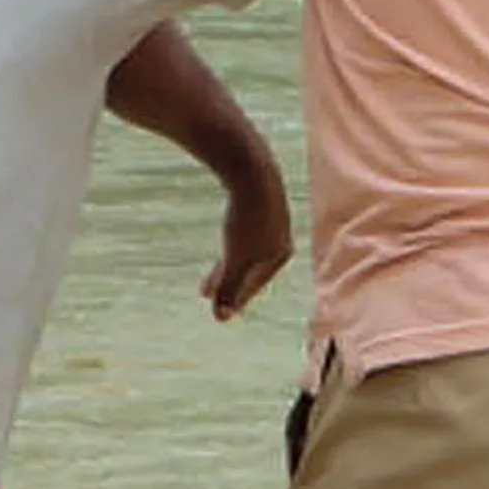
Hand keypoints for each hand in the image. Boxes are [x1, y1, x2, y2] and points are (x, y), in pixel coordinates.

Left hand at [203, 152, 294, 320]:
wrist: (251, 171)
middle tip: (207, 295)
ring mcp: (274, 220)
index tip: (218, 314)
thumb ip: (229, 288)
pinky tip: (226, 240)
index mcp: (280, 255)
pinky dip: (233, 245)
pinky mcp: (262, 203)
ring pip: (247, 252)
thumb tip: (222, 317)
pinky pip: (246, 233)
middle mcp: (281, 239)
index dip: (235, 301)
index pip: (255, 286)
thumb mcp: (234, 259)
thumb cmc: (246, 219)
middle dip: (229, 285)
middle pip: (251, 270)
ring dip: (227, 267)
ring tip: (210, 276)